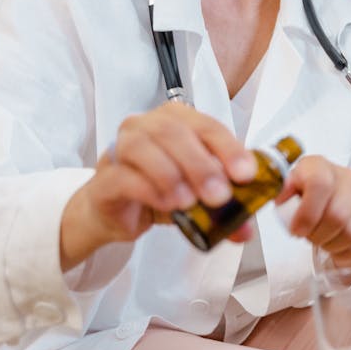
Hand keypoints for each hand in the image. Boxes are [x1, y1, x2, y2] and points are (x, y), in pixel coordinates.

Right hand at [60, 104, 257, 271]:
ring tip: (189, 203)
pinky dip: (148, 190)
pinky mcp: (105, 178)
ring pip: (143, 146)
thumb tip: (245, 228)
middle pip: (173, 131)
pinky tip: (166, 204)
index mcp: (176, 121)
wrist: (116, 212)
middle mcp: (146, 126)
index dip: (228, 147)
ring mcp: (120, 148)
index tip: (245, 174)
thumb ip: (223, 208)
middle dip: (201, 164)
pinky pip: (124, 176)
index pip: (206, 125)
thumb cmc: (158, 191)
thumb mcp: (197, 197)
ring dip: (172, 175)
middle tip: (219, 196)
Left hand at [276, 155, 350, 273]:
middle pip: (338, 214)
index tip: (296, 230)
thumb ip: (280, 194)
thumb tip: (283, 196)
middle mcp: (346, 177)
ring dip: (331, 244)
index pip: (320, 184)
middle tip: (308, 237)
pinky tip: (334, 246)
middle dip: (318, 234)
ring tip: (321, 240)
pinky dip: (344, 253)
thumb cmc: (299, 200)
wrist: (320, 205)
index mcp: (319, 166)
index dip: (308, 213)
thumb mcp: (283, 195)